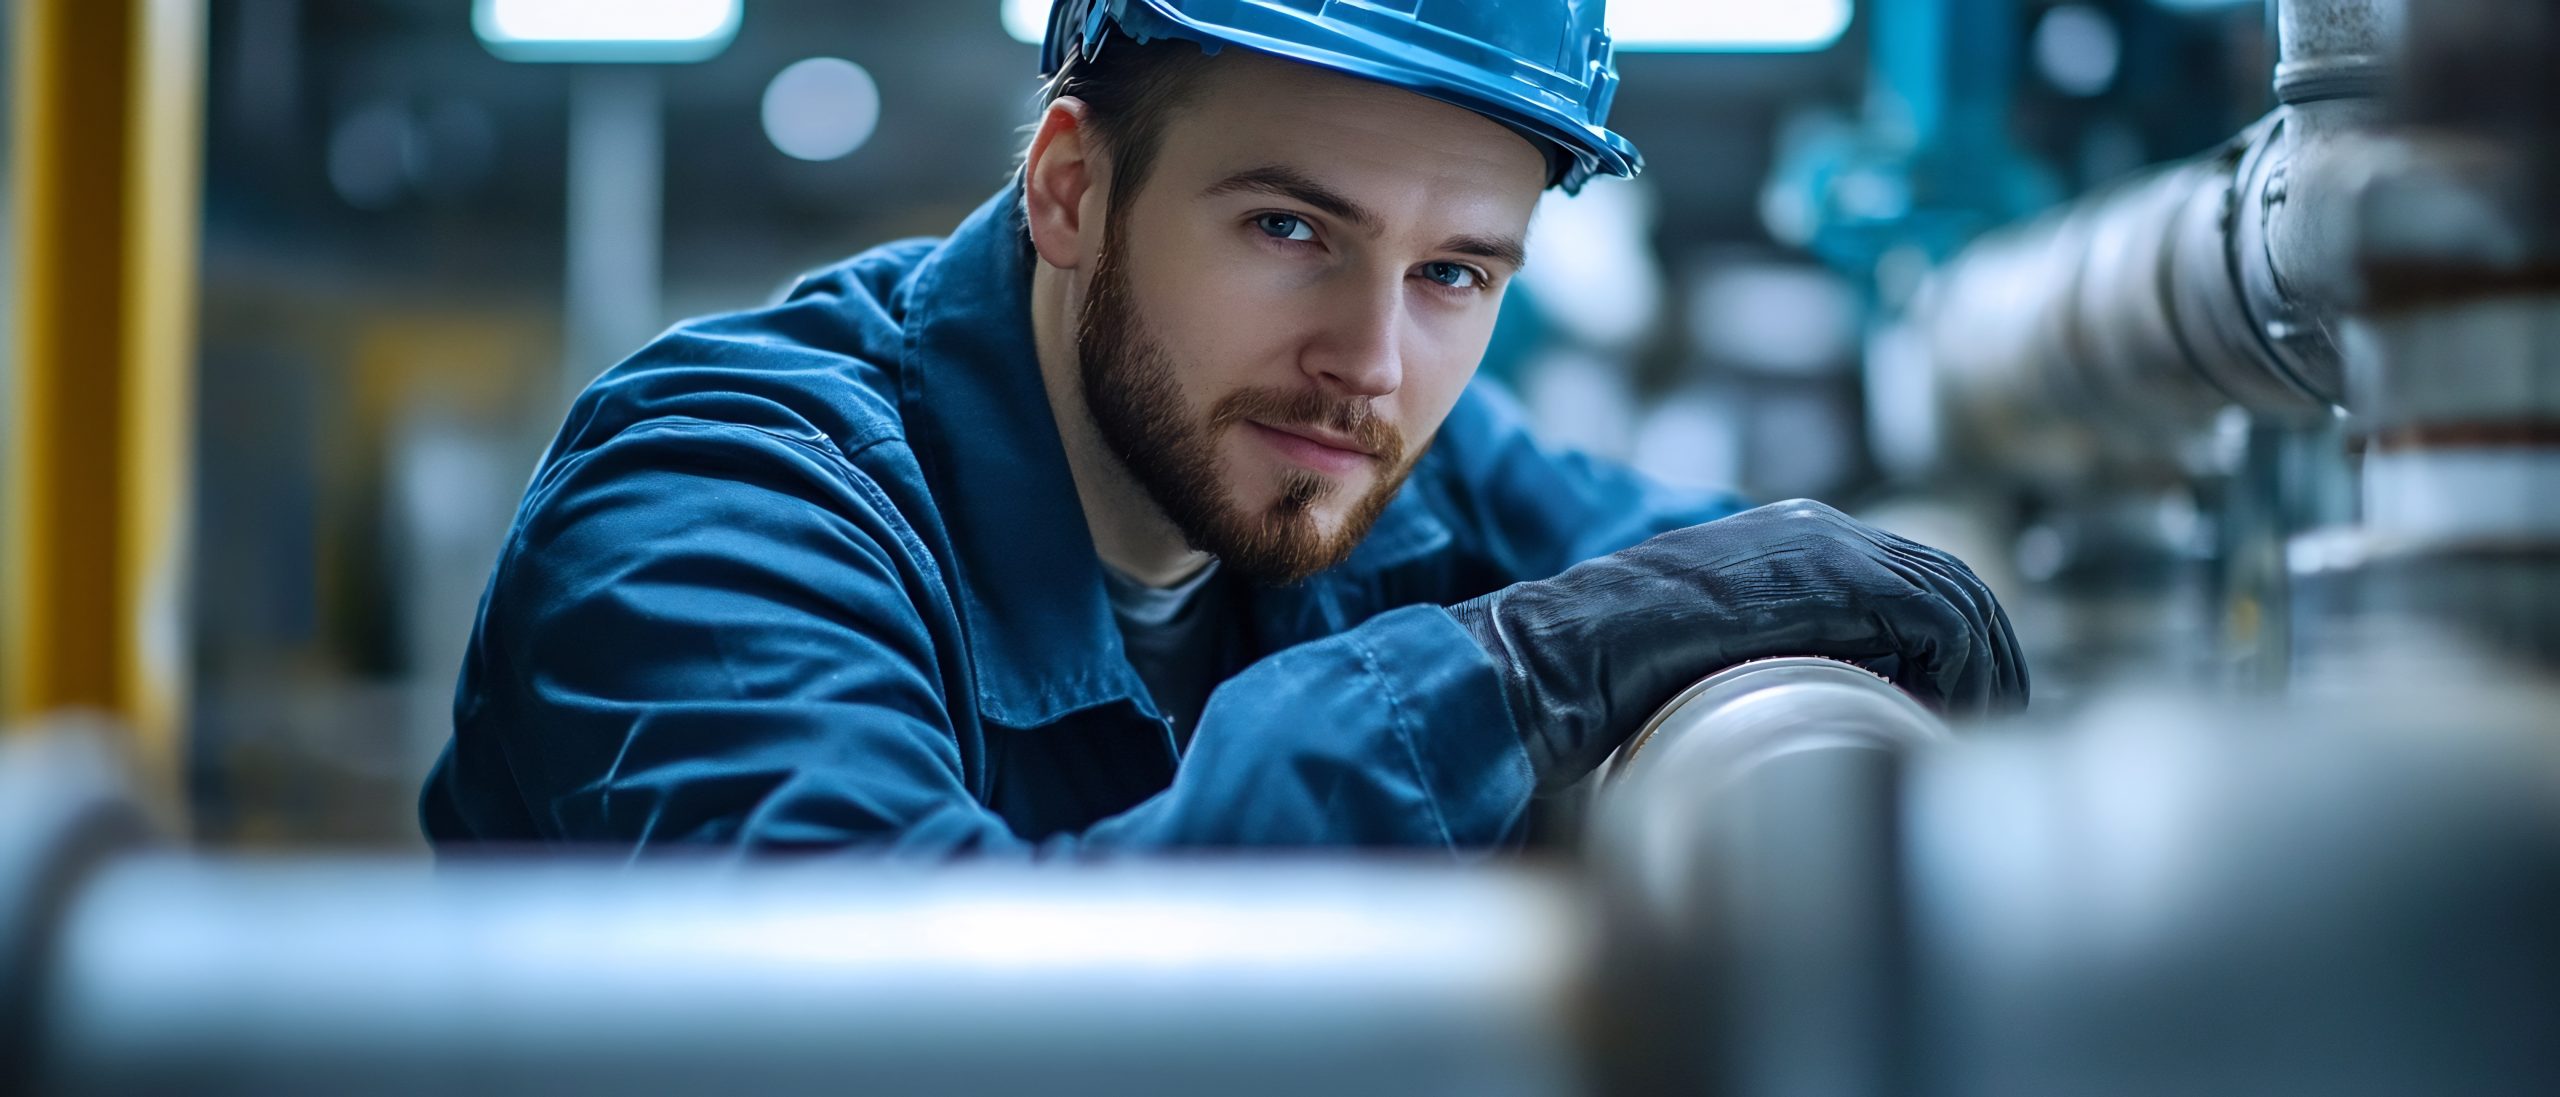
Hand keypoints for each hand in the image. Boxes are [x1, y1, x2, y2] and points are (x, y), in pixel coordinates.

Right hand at [1447, 499, 2026, 791]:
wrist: (1551, 665)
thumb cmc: (1604, 685)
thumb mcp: (1700, 671)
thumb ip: (1755, 676)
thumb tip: (1789, 740)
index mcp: (1783, 546)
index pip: (1914, 586)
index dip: (1958, 653)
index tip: (1961, 721)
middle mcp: (1811, 531)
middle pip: (1952, 587)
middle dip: (1989, 664)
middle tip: (1991, 734)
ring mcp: (1821, 548)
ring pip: (1959, 599)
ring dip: (1989, 672)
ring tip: (1982, 736)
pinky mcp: (1826, 578)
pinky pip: (1941, 616)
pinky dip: (1972, 669)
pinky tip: (1962, 718)